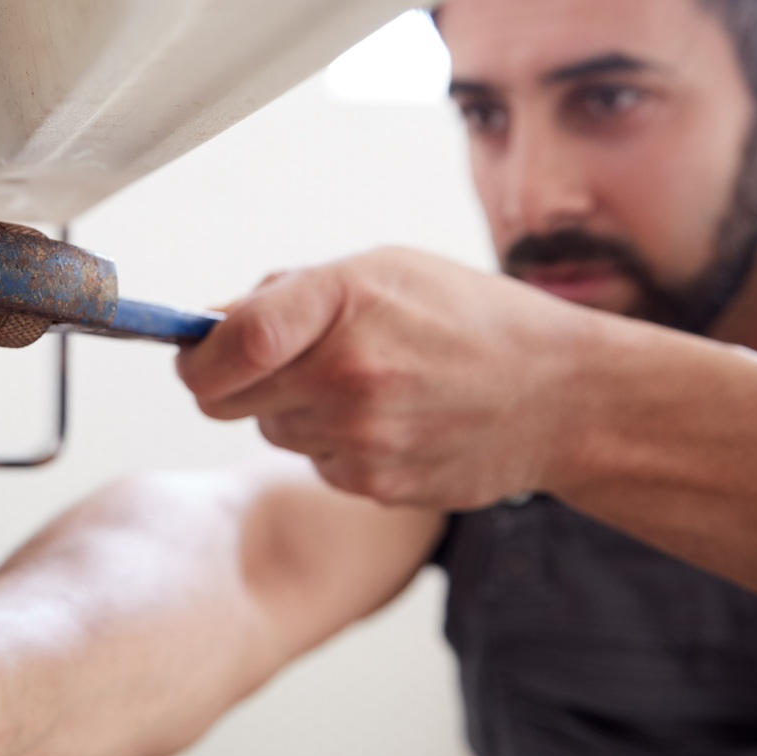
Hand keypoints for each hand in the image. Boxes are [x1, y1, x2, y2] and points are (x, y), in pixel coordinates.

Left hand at [177, 248, 592, 509]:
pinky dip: (333, 443)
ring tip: (363, 383)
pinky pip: (315, 462)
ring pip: (269, 431)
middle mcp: (348, 374)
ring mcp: (361, 438)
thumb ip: (288, 295)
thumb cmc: (470, 319)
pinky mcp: (374, 485)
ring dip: (293, 409)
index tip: (195, 351)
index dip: (195, 353)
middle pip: (224, 399)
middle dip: (236, 381)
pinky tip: (388, 419)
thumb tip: (209, 323)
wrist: (561, 396)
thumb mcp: (381, 269)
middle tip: (281, 361)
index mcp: (344, 302)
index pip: (229, 342)